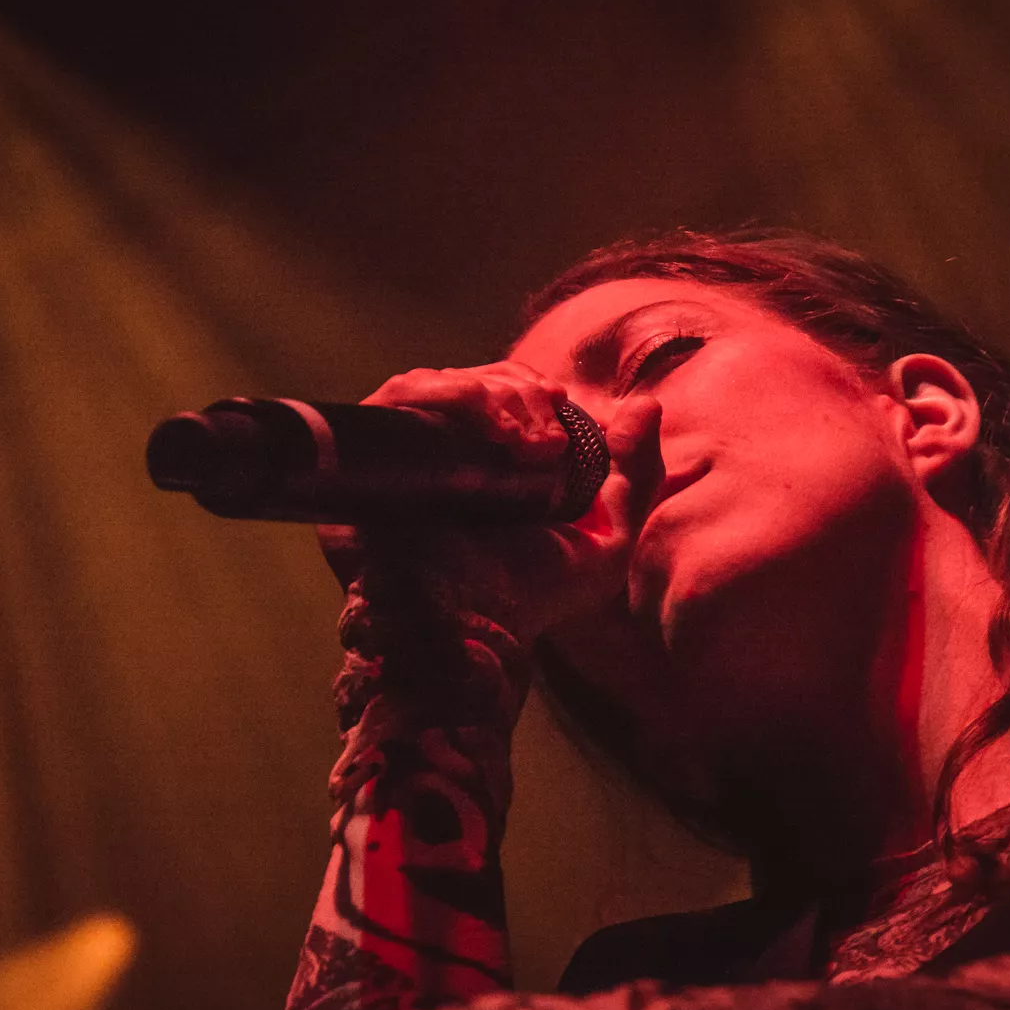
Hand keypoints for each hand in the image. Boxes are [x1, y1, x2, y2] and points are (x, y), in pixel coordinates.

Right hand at [318, 361, 662, 643]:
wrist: (480, 629)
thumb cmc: (536, 597)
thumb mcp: (606, 537)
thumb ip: (633, 473)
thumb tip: (645, 405)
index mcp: (481, 463)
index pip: (497, 392)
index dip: (530, 389)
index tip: (562, 410)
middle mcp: (435, 454)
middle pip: (469, 380)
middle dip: (519, 394)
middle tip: (549, 442)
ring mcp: (397, 454)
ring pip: (437, 381)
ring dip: (494, 397)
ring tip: (529, 443)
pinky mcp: (364, 460)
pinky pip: (400, 399)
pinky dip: (452, 399)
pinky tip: (495, 435)